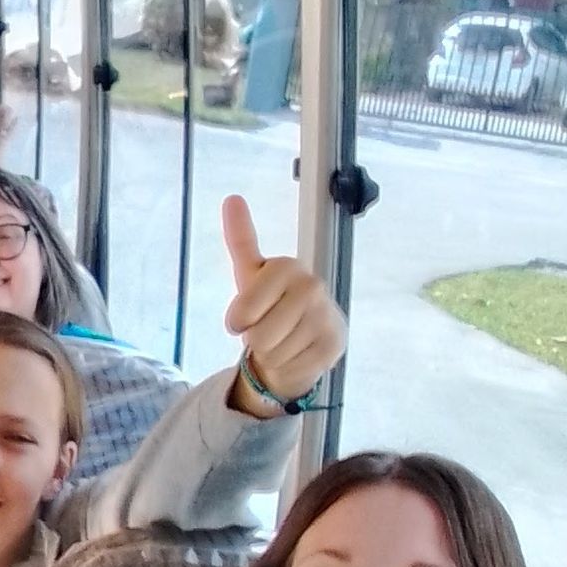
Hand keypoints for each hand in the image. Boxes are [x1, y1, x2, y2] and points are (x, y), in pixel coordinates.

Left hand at [222, 195, 345, 412]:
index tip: (243, 317)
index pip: (242, 311)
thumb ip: (241, 238)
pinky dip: (287, 367)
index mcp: (287, 267)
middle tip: (268, 329)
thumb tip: (232, 198)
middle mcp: (312, 286)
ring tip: (283, 340)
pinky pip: (291, 368)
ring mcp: (326, 316)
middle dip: (255, 340)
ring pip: (274, 354)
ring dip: (271, 355)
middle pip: (258, 336)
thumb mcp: (249, 273)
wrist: (299, 339)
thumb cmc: (268, 304)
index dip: (236, 322)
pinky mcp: (334, 345)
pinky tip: (296, 352)